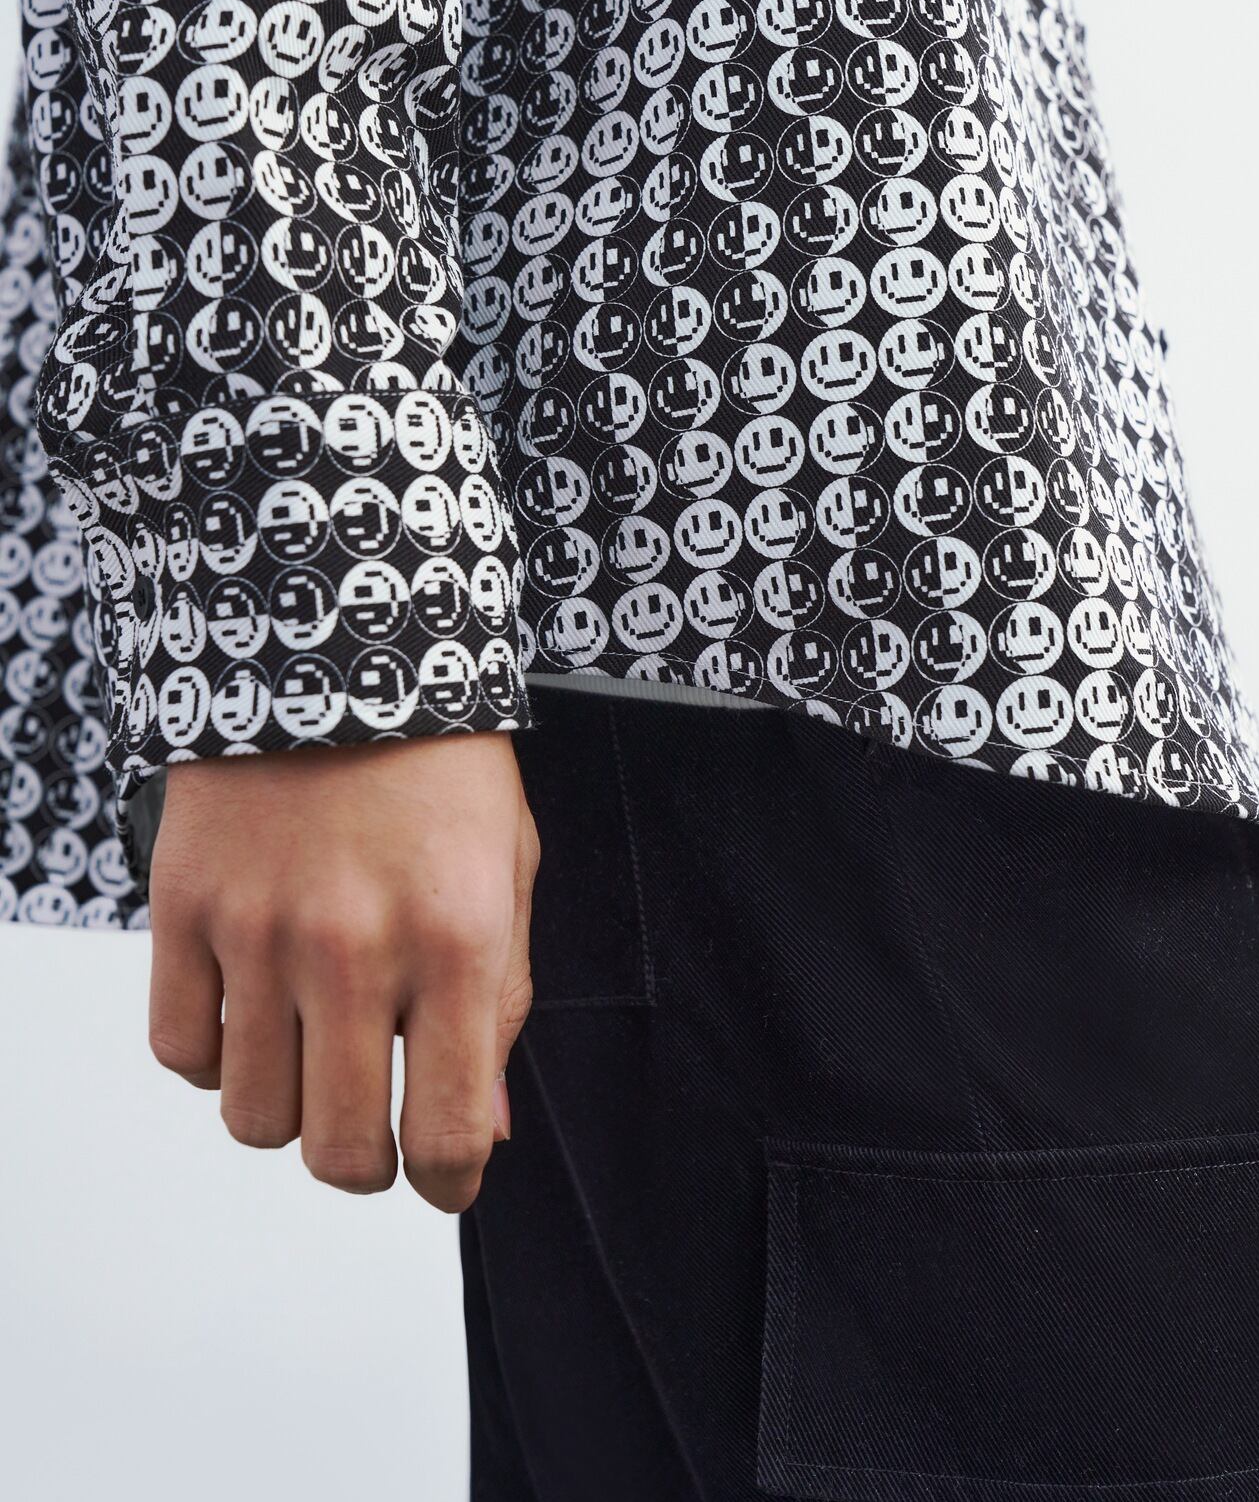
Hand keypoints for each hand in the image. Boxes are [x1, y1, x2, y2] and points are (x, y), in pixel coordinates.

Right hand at [145, 732, 538, 1212]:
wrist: (338, 649)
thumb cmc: (439, 766)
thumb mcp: (506, 872)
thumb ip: (500, 1006)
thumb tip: (482, 1135)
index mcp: (456, 939)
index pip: (447, 1133)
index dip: (449, 1181)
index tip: (444, 1174)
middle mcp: (355, 948)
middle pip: (341, 1152)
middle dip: (367, 1163)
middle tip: (375, 1123)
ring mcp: (259, 931)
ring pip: (252, 1118)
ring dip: (287, 1107)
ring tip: (312, 1048)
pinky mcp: (184, 907)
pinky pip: (180, 1051)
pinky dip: (215, 1055)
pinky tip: (252, 1007)